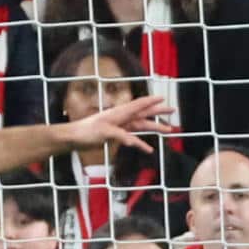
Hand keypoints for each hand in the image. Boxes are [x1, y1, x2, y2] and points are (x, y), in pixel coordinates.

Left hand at [61, 94, 177, 154]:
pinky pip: (133, 139)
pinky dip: (141, 143)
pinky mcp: (117, 135)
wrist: (75, 138)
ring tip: (169, 130)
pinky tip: (149, 149)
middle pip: (144, 114)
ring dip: (155, 127)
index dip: (151, 102)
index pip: (139, 105)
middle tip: (173, 110)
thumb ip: (119, 135)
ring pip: (142, 126)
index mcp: (120, 113)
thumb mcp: (103, 132)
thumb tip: (133, 142)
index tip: (163, 98)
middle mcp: (122, 118)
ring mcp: (121, 126)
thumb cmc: (86, 131)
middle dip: (159, 112)